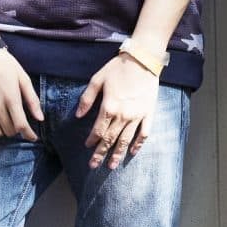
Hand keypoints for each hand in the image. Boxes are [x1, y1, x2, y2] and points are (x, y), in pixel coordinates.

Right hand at [0, 47, 44, 141]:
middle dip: (17, 130)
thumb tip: (40, 118)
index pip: (21, 125)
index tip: (33, 137)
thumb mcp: (24, 79)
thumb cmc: (7, 65)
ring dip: (3, 131)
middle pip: (9, 130)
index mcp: (11, 97)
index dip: (29, 134)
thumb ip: (32, 100)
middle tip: (19, 122)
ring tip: (7, 122)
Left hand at [78, 53, 160, 169]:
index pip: (98, 131)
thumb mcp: (97, 79)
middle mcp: (122, 116)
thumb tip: (78, 115)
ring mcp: (137, 116)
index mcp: (109, 108)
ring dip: (117, 154)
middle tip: (94, 166)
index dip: (91, 141)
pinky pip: (144, 133)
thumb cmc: (118, 68)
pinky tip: (133, 152)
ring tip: (111, 166)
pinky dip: (138, 144)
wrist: (143, 60)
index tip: (87, 147)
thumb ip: (86, 99)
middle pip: (110, 139)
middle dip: (101, 154)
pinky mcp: (148, 114)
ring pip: (125, 140)